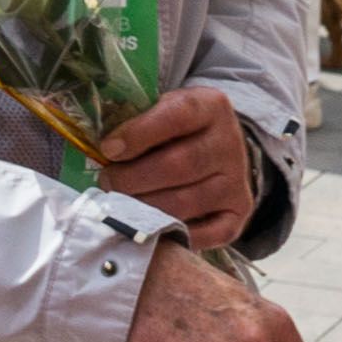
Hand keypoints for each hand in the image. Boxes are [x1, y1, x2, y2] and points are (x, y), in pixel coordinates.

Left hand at [95, 84, 258, 246]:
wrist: (219, 148)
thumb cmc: (175, 129)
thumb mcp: (160, 109)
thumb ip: (135, 121)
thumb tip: (102, 150)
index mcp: (210, 106)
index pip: (177, 115)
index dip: (138, 134)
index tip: (108, 149)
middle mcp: (229, 143)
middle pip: (179, 165)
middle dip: (133, 178)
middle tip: (107, 182)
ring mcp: (238, 180)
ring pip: (186, 202)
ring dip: (144, 208)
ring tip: (119, 205)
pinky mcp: (239, 212)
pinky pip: (207, 233)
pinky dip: (174, 234)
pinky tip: (148, 228)